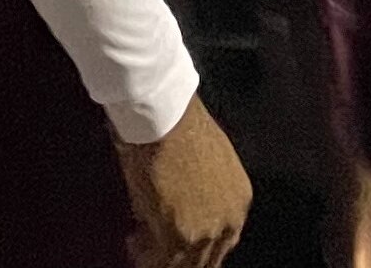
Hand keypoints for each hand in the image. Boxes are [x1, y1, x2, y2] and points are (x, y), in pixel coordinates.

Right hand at [115, 96, 251, 267]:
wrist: (167, 118)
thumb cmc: (179, 125)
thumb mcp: (206, 160)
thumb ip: (201, 191)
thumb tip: (180, 202)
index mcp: (239, 200)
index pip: (222, 240)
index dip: (197, 245)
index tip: (179, 242)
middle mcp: (229, 221)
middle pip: (207, 259)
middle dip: (182, 258)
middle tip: (157, 251)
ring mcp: (206, 232)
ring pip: (185, 264)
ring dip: (160, 258)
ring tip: (140, 246)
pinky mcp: (179, 237)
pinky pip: (158, 260)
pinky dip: (142, 255)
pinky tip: (131, 242)